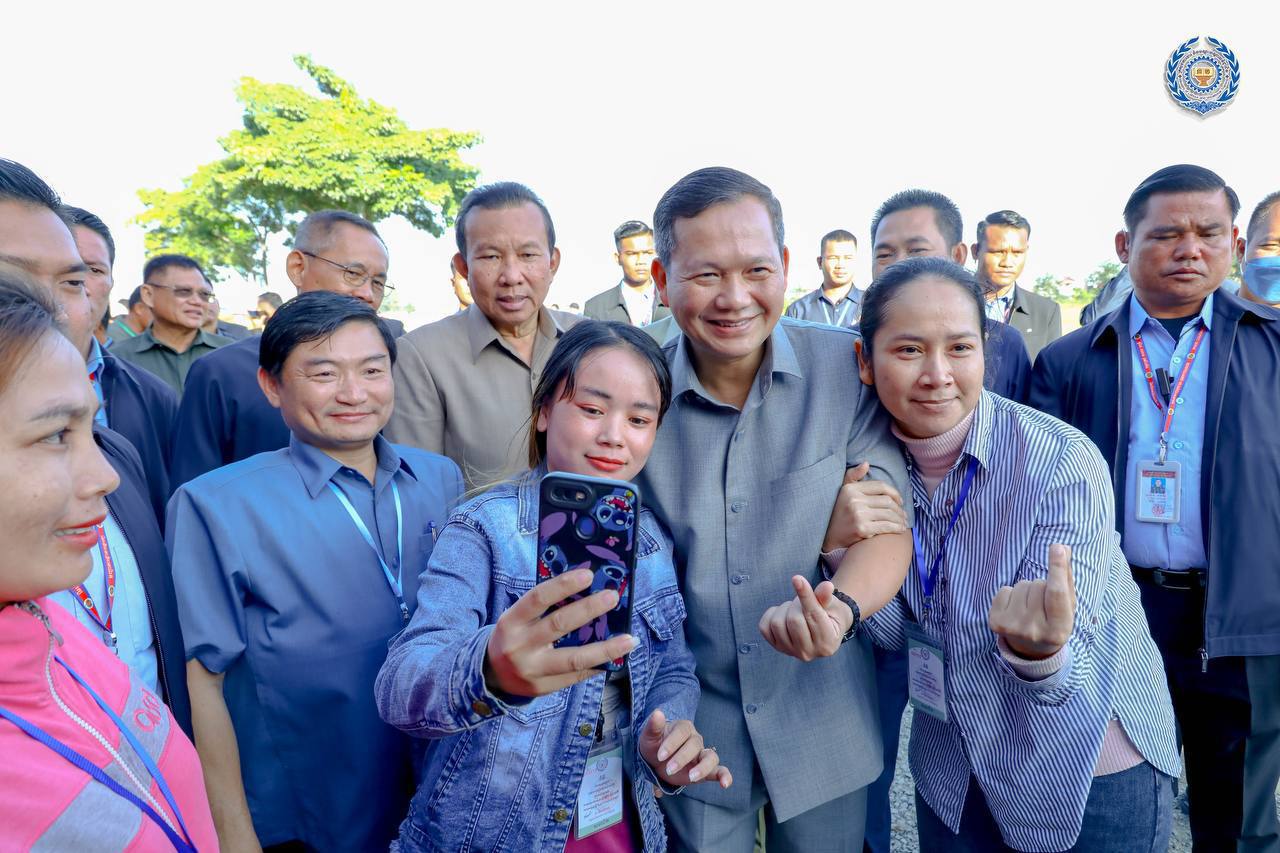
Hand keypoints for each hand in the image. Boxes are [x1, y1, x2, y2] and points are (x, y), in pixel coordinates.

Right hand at [485, 569, 637, 698]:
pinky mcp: (543, 688)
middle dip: (589, 609)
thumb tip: (587, 590)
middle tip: (613, 596)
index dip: (563, 585)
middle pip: (559, 625)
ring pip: (574, 658)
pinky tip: (616, 657)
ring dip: (605, 648)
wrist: (491, 675)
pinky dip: (598, 665)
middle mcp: (520, 645)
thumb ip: (545, 608)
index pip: (538, 598)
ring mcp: (532, 670)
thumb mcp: (518, 618)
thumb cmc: (515, 636)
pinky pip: (576, 676)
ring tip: (629, 639)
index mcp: (512, 621)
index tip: (588, 574)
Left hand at [638, 709, 731, 789]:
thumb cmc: (654, 745)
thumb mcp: (649, 736)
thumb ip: (653, 726)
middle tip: (669, 769)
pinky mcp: (706, 770)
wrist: (658, 760)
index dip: (672, 743)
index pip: (682, 732)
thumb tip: (658, 713)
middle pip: (695, 745)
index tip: (660, 756)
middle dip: (681, 758)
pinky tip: (725, 784)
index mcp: (683, 728)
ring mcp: (702, 754)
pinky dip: (725, 776)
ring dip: (703, 767)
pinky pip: (720, 771)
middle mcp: (696, 739)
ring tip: (692, 778)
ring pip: (711, 757)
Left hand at [758, 576, 853, 661]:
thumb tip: (827, 586)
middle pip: (793, 620)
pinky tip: (784, 615)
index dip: (805, 595)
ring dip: (785, 609)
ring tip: (796, 609)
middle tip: (802, 603)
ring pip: (777, 623)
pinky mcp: (776, 647)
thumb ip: (826, 597)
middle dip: (797, 604)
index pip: (813, 616)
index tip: (797, 578)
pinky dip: (772, 615)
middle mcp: (808, 653)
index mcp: (827, 642)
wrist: (823, 630)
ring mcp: (790, 652)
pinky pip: (764, 627)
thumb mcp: (833, 605)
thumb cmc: (830, 615)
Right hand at [822, 462, 906, 551]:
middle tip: (904, 515)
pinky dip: (896, 528)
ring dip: (900, 519)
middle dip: (899, 509)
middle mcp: (854, 500)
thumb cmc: (839, 513)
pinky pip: (886, 526)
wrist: (829, 537)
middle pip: (887, 501)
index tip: (900, 501)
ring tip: (904, 523)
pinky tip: (900, 530)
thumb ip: (853, 476)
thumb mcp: (843, 491)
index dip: (895, 493)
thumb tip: (866, 463)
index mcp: (851, 489)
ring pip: (889, 514)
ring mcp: (858, 514)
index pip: (881, 486)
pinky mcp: (862, 529)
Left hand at [988, 544, 1075, 659]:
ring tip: (1030, 608)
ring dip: (1027, 590)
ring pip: (1022, 585)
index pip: (1057, 593)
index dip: (1057, 569)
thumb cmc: (1054, 622)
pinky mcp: (996, 621)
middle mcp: (1034, 631)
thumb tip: (1063, 548)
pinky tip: (1016, 609)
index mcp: (1059, 629)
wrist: (1032, 650)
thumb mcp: (1067, 606)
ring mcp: (1013, 627)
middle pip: (1038, 584)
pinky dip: (1011, 594)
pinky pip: (1005, 589)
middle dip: (1042, 586)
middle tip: (1043, 605)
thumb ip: (1066, 578)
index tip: (1057, 548)